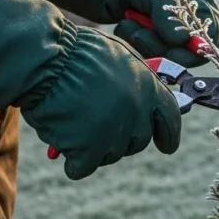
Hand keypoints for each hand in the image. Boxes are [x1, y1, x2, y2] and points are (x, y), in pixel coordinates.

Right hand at [19, 26, 181, 179]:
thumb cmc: (75, 51)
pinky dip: (73, 162)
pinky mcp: (90, 149)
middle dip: (121, 138)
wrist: (48, 58)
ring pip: (110, 155)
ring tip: (72, 122)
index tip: (167, 146)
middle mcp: (137, 112)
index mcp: (148, 86)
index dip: (168, 134)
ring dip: (94, 147)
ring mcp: (115, 133)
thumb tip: (136, 101)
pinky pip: (83, 167)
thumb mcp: (117, 56)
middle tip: (97, 126)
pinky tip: (62, 149)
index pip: (170, 119)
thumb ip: (131, 82)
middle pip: (138, 141)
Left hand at [114, 0, 218, 68]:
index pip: (207, 45)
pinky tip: (127, 24)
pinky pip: (144, 56)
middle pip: (183, 58)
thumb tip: (181, 41)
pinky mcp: (153, 46)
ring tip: (129, 21)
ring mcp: (171, 41)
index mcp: (205, 15)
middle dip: (157, 46)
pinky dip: (132, 42)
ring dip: (142, 41)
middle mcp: (192, 31)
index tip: (168, 48)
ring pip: (160, 59)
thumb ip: (169, 14)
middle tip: (139, 31)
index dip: (189, 53)